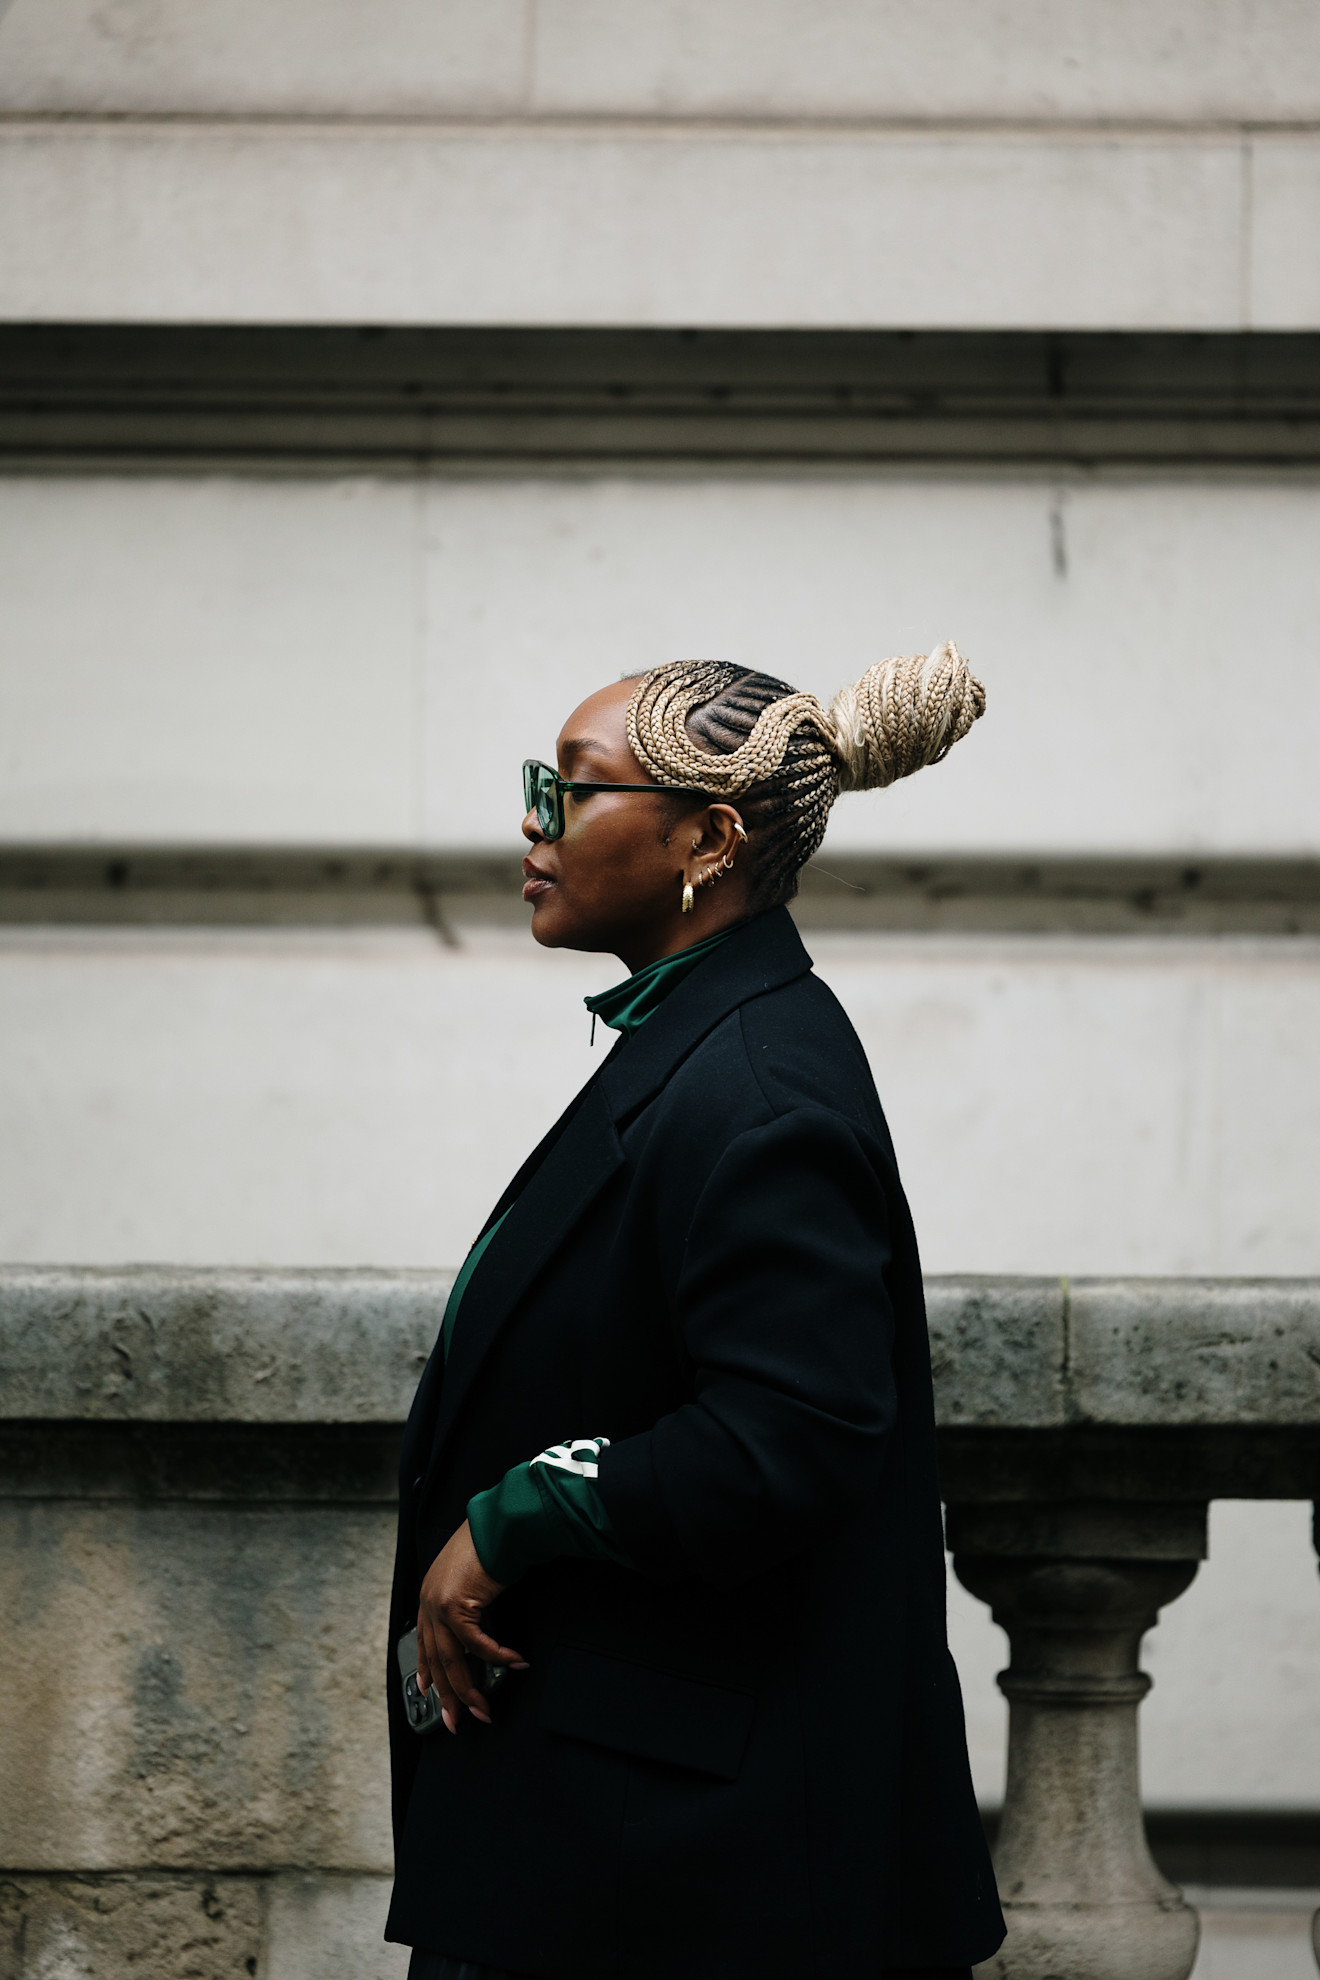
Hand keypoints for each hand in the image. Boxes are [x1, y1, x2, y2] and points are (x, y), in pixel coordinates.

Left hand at [415, 1520, 525, 1733]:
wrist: (496, 1523)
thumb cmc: (487, 1544)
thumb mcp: (469, 1578)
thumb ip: (466, 1602)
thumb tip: (479, 1627)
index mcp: (429, 1596)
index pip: (424, 1643)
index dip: (427, 1671)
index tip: (428, 1692)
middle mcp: (428, 1602)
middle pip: (437, 1661)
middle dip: (450, 1696)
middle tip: (460, 1720)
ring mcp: (438, 1604)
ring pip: (452, 1661)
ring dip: (470, 1690)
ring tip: (485, 1708)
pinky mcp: (455, 1605)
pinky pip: (477, 1644)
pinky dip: (498, 1656)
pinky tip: (515, 1662)